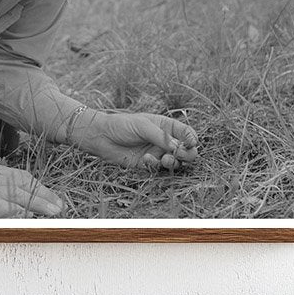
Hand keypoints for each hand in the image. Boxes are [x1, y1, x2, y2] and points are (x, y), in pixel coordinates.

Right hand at [0, 163, 63, 218]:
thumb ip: (4, 197)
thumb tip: (28, 208)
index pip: (24, 178)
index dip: (42, 189)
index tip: (56, 200)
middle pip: (25, 184)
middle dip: (45, 196)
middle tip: (59, 208)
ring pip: (18, 193)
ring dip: (37, 203)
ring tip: (52, 212)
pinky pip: (3, 204)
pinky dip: (17, 211)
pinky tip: (28, 217)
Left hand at [78, 111, 197, 170]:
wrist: (101, 137)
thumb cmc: (122, 125)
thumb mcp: (143, 126)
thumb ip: (161, 137)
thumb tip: (179, 147)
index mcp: (166, 126)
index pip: (187, 133)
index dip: (192, 139)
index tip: (191, 143)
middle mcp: (164, 141)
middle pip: (186, 151)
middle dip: (187, 154)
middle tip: (179, 155)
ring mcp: (157, 153)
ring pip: (174, 162)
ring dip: (173, 162)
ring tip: (165, 159)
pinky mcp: (147, 165)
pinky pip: (158, 169)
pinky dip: (155, 165)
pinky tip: (146, 159)